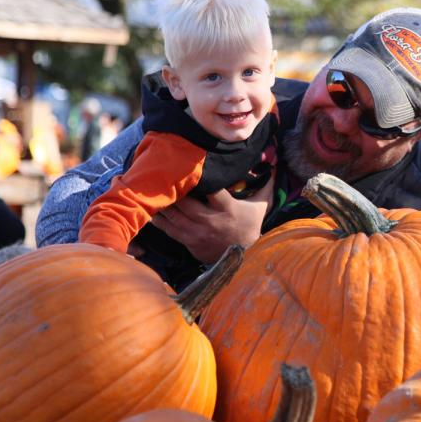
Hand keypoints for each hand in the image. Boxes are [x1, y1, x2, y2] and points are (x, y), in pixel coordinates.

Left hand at [149, 176, 273, 263]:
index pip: (212, 190)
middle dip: (171, 189)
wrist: (244, 257)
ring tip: (148, 189)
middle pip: (185, 202)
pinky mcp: (190, 242)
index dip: (199, 179)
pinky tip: (151, 209)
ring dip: (161, 203)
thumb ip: (265, 184)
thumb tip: (272, 163)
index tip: (187, 167)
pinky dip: (158, 219)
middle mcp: (211, 220)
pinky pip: (170, 229)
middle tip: (159, 174)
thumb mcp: (261, 206)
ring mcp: (198, 232)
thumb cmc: (250, 226)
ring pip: (174, 215)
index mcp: (227, 208)